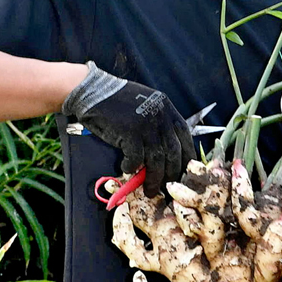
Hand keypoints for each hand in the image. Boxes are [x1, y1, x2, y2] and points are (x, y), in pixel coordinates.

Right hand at [63, 63, 195, 195]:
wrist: (94, 91)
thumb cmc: (118, 102)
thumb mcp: (146, 105)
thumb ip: (158, 123)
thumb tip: (165, 153)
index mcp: (167, 108)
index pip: (185, 136)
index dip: (187, 155)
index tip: (185, 170)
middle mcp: (160, 116)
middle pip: (173, 152)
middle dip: (172, 173)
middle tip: (168, 187)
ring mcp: (146, 124)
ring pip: (157, 159)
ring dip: (154, 178)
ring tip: (150, 190)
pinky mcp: (129, 133)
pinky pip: (135, 159)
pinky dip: (132, 167)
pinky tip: (126, 168)